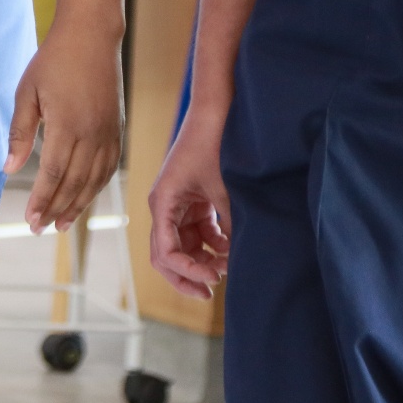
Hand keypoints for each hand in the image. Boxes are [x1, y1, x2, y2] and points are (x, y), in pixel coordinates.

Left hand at [6, 20, 122, 232]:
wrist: (91, 35)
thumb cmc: (53, 60)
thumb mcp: (27, 92)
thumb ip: (20, 133)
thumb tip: (9, 169)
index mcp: (67, 124)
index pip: (53, 174)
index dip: (41, 200)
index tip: (30, 220)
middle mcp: (92, 133)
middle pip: (74, 183)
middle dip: (56, 209)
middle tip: (40, 228)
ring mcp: (109, 132)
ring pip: (94, 180)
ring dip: (77, 205)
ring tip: (62, 224)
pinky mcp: (117, 128)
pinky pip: (108, 167)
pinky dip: (96, 187)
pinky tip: (84, 198)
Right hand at [147, 106, 231, 297]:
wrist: (217, 110)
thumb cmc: (214, 143)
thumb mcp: (224, 188)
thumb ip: (229, 225)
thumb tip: (238, 258)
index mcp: (163, 202)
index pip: (165, 251)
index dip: (187, 271)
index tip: (213, 279)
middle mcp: (165, 206)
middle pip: (167, 255)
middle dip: (188, 275)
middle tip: (210, 292)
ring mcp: (179, 204)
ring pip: (185, 246)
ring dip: (204, 259)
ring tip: (229, 268)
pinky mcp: (194, 200)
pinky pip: (199, 232)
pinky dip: (214, 243)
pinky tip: (232, 247)